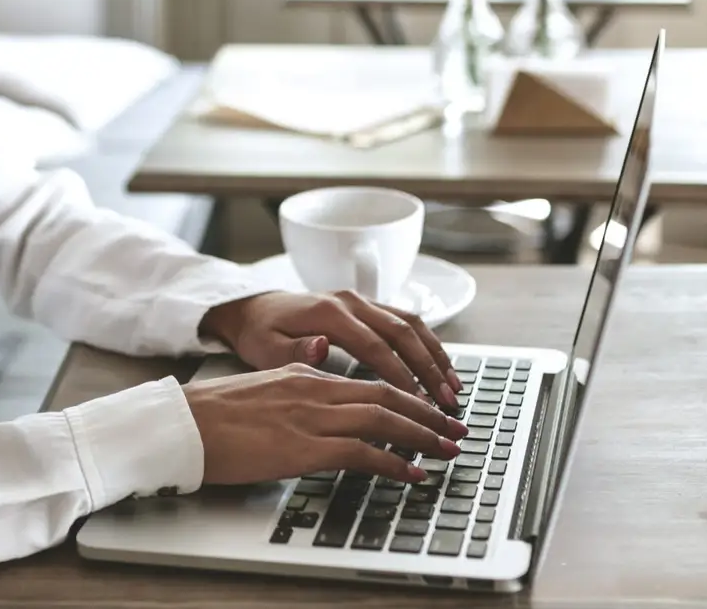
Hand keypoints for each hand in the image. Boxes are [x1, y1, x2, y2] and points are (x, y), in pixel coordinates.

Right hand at [181, 362, 467, 484]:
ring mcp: (310, 416)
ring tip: (447, 450)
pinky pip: (362, 452)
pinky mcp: (303, 447)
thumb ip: (298, 383)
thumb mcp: (264, 386)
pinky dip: (393, 462)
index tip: (430, 410)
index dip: (407, 395)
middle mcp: (314, 387)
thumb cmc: (214, 413)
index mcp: (305, 372)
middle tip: (455, 430)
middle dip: (427, 414)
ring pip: (383, 418)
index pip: (370, 379)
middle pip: (387, 394)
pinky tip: (412, 474)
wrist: (183, 424)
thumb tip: (324, 387)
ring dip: (422, 435)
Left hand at [200, 290, 461, 407]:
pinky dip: (428, 344)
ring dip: (436, 356)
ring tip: (454, 389)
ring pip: (411, 324)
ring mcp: (361, 301)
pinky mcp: (366, 305)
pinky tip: (441, 369)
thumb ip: (293, 351)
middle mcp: (350, 301)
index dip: (400, 376)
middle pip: (402, 333)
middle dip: (429, 369)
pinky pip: (406, 321)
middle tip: (447, 403)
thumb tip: (321, 347)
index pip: (374, 346)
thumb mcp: (265, 349)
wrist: (253, 308)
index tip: (418, 406)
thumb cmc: (259, 334)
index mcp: (328, 313)